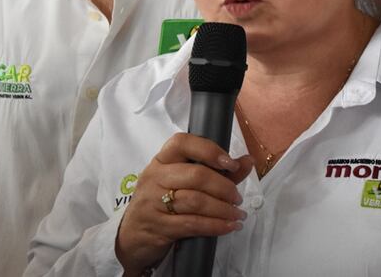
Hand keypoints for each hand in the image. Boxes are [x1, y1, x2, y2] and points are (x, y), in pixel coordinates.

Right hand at [115, 133, 253, 275]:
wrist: (132, 237)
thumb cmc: (162, 203)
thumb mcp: (184, 183)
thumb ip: (218, 171)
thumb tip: (247, 161)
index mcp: (161, 160)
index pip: (182, 143)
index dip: (209, 150)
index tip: (230, 163)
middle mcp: (154, 177)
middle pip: (195, 175)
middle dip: (223, 186)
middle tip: (238, 197)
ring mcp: (153, 202)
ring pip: (195, 201)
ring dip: (223, 209)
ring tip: (237, 214)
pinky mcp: (158, 226)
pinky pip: (192, 224)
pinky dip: (215, 226)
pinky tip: (229, 226)